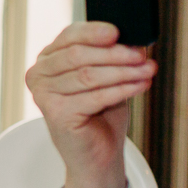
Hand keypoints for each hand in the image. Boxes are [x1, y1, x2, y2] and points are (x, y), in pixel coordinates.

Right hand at [24, 21, 157, 187]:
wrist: (97, 155)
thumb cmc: (100, 114)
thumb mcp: (105, 76)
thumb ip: (109, 56)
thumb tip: (132, 39)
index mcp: (47, 60)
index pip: (69, 36)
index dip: (95, 31)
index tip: (120, 31)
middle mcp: (39, 74)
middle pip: (78, 54)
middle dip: (115, 53)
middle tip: (142, 55)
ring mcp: (44, 95)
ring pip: (88, 74)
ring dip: (124, 71)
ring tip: (148, 70)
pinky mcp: (56, 114)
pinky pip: (94, 96)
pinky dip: (122, 89)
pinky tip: (141, 85)